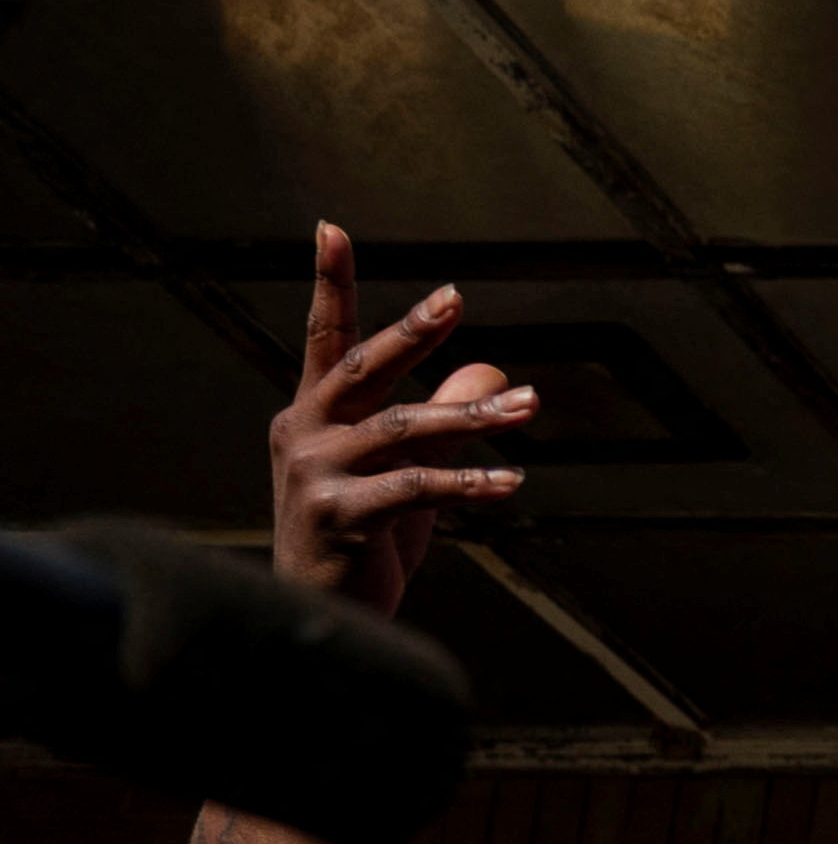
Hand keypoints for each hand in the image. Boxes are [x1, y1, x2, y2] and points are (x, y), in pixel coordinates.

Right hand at [266, 224, 528, 619]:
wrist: (325, 615)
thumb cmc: (364, 539)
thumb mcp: (410, 472)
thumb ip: (445, 422)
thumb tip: (491, 369)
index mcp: (313, 414)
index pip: (326, 339)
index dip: (330, 284)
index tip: (330, 227)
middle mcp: (303, 432)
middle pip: (360, 369)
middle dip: (410, 333)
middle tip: (454, 296)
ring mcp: (314, 474)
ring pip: (400, 430)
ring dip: (469, 416)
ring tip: (529, 402)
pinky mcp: (337, 517)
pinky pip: (412, 489)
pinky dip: (466, 484)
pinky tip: (512, 482)